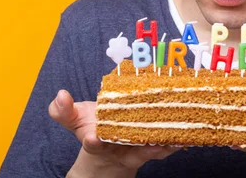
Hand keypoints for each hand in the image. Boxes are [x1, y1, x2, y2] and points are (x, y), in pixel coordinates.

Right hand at [48, 90, 179, 176]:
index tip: (93, 136)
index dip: (93, 140)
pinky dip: (174, 142)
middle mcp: (118, 149)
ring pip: (151, 151)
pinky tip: (185, 135)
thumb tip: (60, 95)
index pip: (93, 142)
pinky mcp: (151, 149)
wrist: (107, 150)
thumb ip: (63, 110)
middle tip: (152, 139)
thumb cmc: (92, 127)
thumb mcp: (75, 119)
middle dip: (140, 144)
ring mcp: (136, 151)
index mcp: (96, 141)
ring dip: (164, 144)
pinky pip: (164, 148)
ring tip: (175, 136)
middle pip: (129, 148)